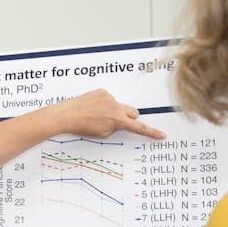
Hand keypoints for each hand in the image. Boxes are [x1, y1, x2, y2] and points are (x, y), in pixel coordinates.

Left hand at [45, 89, 165, 139]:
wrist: (66, 115)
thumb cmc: (82, 127)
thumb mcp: (102, 134)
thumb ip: (116, 128)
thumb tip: (120, 123)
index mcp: (117, 120)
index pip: (138, 128)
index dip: (151, 132)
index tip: (161, 135)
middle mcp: (116, 107)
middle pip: (133, 113)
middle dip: (129, 119)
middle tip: (116, 124)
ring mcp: (109, 98)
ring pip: (120, 106)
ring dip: (115, 111)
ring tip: (98, 116)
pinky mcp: (102, 91)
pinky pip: (109, 99)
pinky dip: (105, 104)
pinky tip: (93, 108)